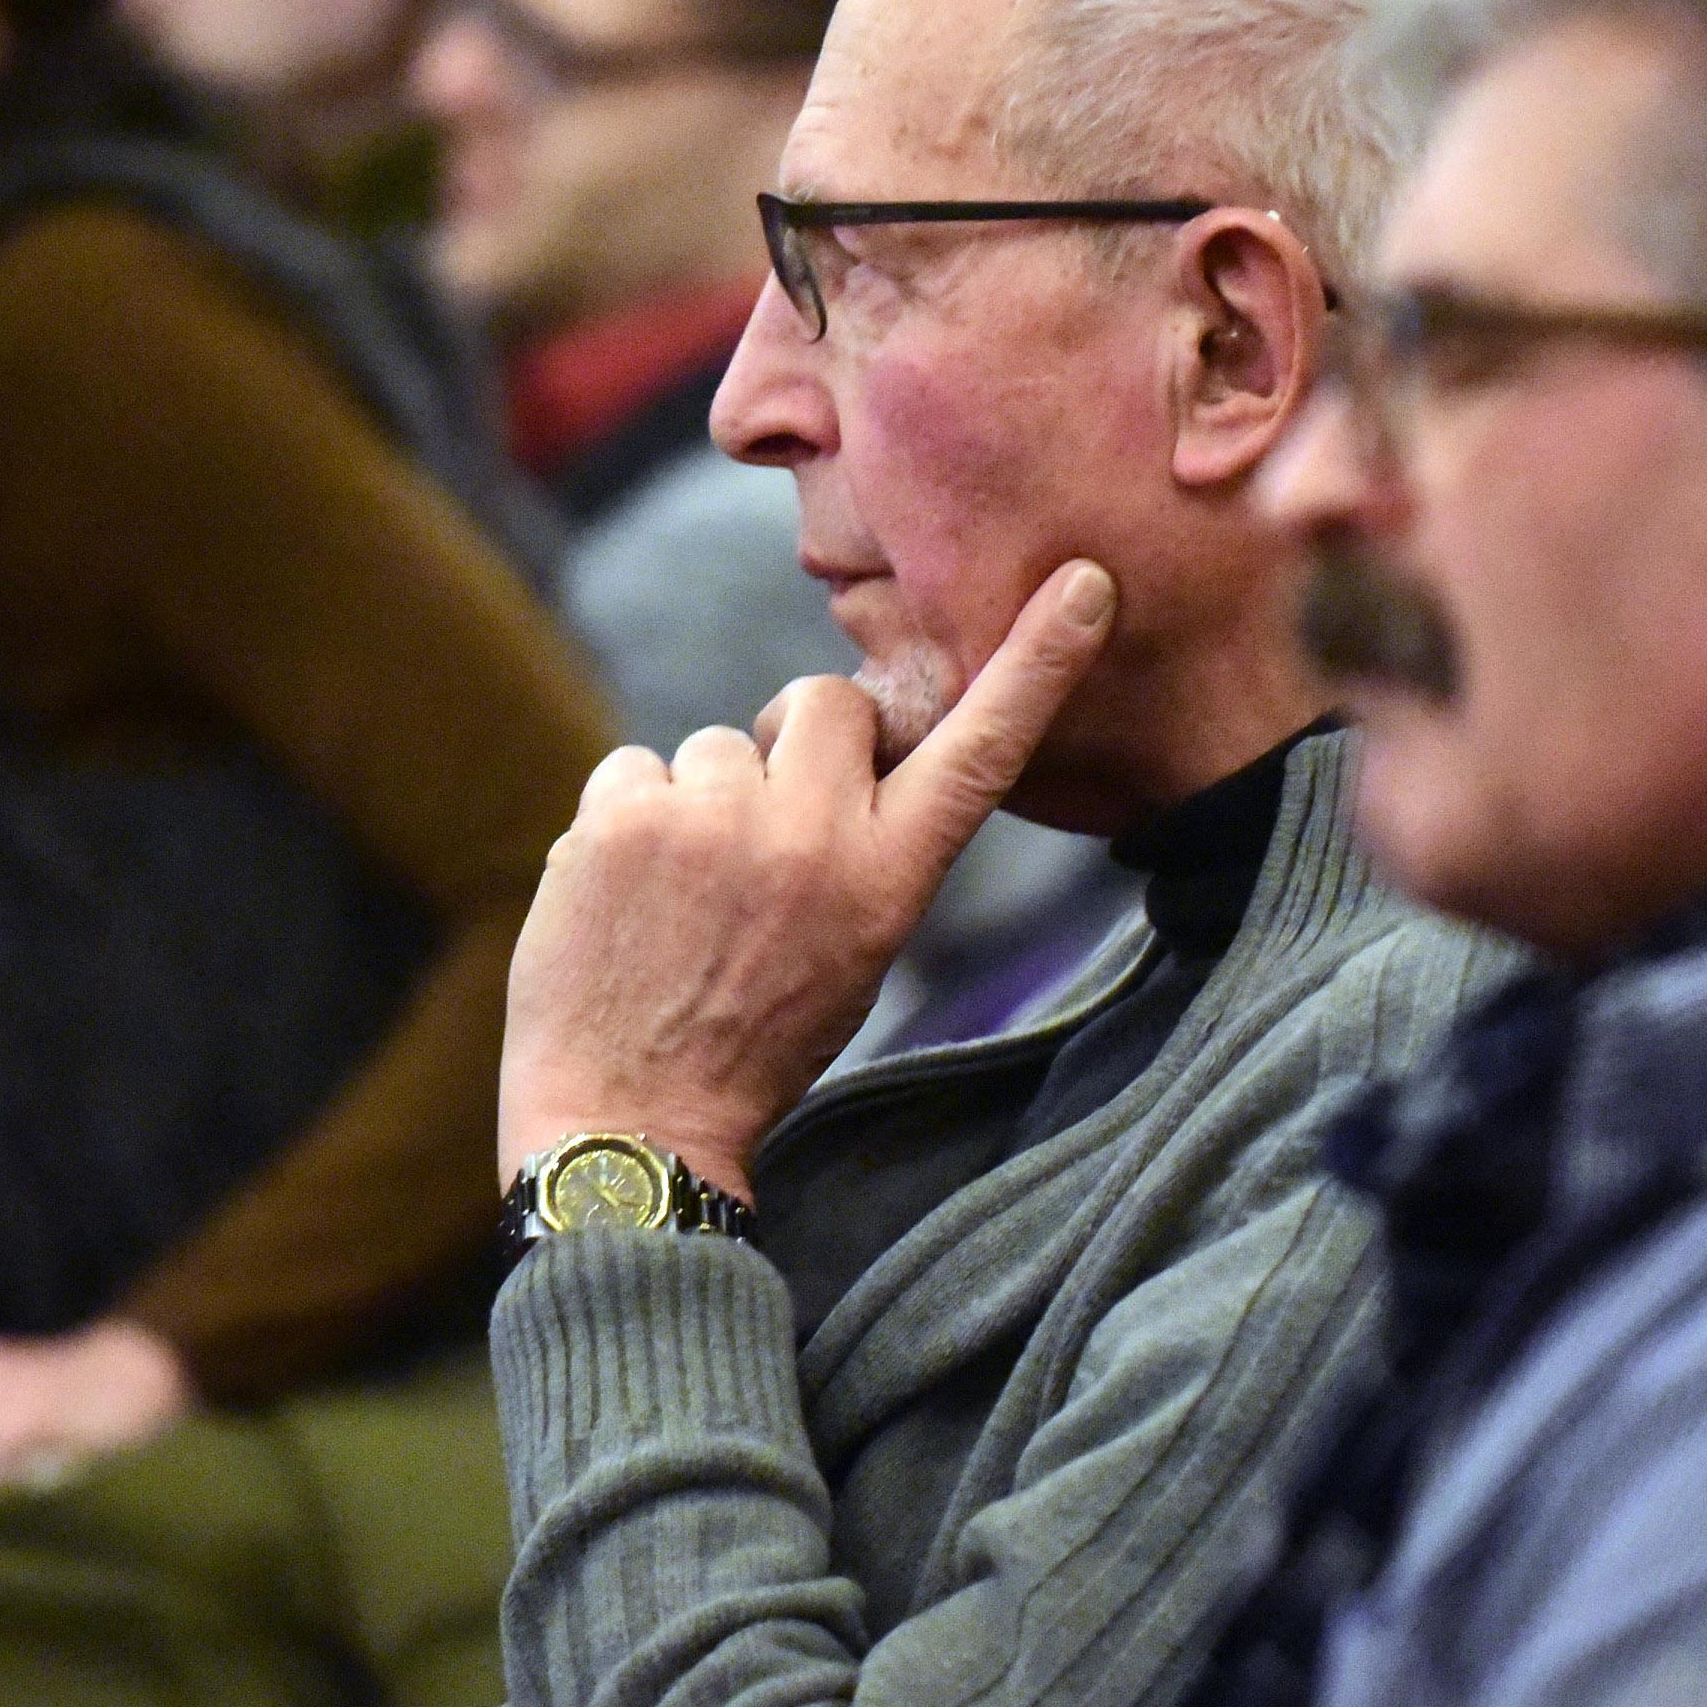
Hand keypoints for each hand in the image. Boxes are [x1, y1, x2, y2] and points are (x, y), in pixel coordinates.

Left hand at [494, 560, 1118, 1195]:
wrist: (632, 1121)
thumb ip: (863, 844)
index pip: (981, 753)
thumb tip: (825, 748)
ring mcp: (714, 818)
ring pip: (718, 744)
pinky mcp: (624, 814)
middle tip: (762, 826)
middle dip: (795, 741)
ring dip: (701, 800)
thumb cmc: (751, 1041)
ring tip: (683, 897)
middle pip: (823, 701)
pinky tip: (625, 897)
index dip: (1037, 664)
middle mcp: (814, 835)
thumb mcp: (856, 951)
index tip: (1082, 584)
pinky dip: (626, 821)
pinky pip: (635, 766)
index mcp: (890, 879)